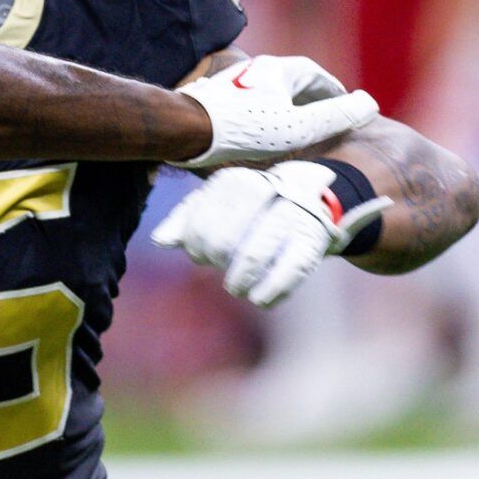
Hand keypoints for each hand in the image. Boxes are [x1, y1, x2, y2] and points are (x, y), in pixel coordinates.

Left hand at [153, 161, 391, 306]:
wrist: (317, 195)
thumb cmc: (255, 204)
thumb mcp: (220, 201)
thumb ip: (189, 217)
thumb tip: (160, 240)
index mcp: (240, 179)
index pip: (204, 210)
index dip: (194, 236)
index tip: (195, 252)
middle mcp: (268, 191)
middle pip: (225, 234)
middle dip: (214, 256)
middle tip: (214, 264)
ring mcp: (294, 214)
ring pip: (255, 252)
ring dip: (240, 278)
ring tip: (235, 287)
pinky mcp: (317, 239)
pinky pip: (293, 268)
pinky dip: (273, 288)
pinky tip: (260, 300)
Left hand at [171, 56, 376, 168]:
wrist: (187, 129)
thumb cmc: (244, 129)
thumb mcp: (300, 126)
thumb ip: (336, 116)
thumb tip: (368, 103)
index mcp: (277, 69)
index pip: (314, 74)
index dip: (333, 90)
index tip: (344, 104)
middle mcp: (254, 70)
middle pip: (291, 81)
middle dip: (311, 97)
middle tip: (324, 116)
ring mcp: (232, 82)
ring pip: (269, 92)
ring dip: (286, 106)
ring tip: (297, 127)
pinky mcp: (215, 98)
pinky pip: (250, 103)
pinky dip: (265, 114)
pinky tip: (262, 133)